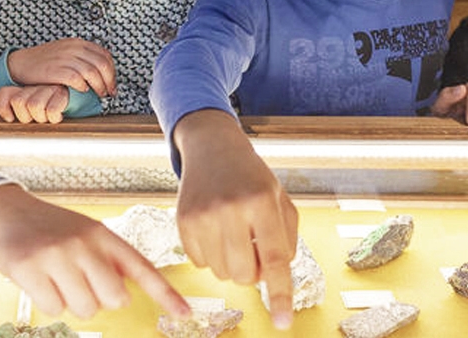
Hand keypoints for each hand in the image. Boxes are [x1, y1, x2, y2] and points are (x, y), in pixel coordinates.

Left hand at [0, 85, 70, 123]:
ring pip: (34, 106)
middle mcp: (36, 86)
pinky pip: (51, 110)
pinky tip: (58, 116)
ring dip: (40, 117)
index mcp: (26, 87)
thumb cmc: (51, 104)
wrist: (79, 97)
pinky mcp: (64, 94)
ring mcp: (50, 88)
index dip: (3, 108)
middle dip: (25, 116)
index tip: (10, 118)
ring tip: (46, 117)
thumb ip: (10, 104)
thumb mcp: (29, 103)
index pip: (5, 93)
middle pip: (18, 102)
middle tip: (35, 118)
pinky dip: (53, 117)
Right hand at [0, 184, 189, 320]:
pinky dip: (49, 302)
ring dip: (72, 302)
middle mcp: (85, 243)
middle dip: (100, 299)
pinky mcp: (30, 268)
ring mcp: (57, 255)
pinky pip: (54, 309)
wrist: (7, 211)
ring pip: (84, 308)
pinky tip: (40, 280)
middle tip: (82, 283)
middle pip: (114, 299)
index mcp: (104, 235)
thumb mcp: (87, 233)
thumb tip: (126, 297)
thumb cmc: (53, 229)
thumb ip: (109, 260)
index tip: (186, 313)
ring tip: (58, 278)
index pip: (142, 268)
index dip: (166, 294)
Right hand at [7, 39, 115, 97]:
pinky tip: (83, 91)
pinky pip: (77, 79)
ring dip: (99, 86)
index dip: (112, 72)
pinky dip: (84, 87)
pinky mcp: (56, 70)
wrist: (21, 63)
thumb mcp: (66, 52)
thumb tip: (101, 71)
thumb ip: (82, 57)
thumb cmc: (44, 61)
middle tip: (109, 92)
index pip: (105, 56)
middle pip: (102, 65)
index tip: (112, 83)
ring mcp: (65, 58)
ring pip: (93, 73)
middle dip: (109, 81)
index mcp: (78, 43)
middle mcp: (74, 48)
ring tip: (99, 95)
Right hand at [172, 110, 297, 328]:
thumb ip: (285, 239)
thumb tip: (271, 278)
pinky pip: (200, 264)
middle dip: (253, 271)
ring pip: (222, 273)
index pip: (274, 259)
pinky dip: (210, 254)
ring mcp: (203, 216)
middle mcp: (231, 208)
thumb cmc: (252, 177)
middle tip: (253, 245)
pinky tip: (213, 228)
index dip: (280, 295)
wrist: (212, 147)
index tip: (282, 323)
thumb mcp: (279, 198)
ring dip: (232, 262)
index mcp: (261, 201)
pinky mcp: (183, 221)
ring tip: (233, 231)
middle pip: (245, 275)